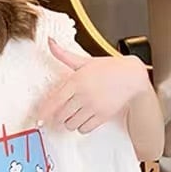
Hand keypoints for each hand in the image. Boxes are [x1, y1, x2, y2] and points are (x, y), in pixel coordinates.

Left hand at [36, 38, 152, 133]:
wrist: (131, 77)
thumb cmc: (108, 68)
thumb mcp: (84, 60)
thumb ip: (64, 55)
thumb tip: (50, 41)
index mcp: (76, 81)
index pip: (54, 101)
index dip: (44, 112)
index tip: (39, 119)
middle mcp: (83, 95)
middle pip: (61, 116)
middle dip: (60, 115)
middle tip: (64, 110)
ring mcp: (93, 107)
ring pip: (71, 125)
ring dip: (70, 122)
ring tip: (76, 113)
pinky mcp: (102, 117)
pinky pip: (84, 129)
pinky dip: (82, 127)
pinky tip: (85, 117)